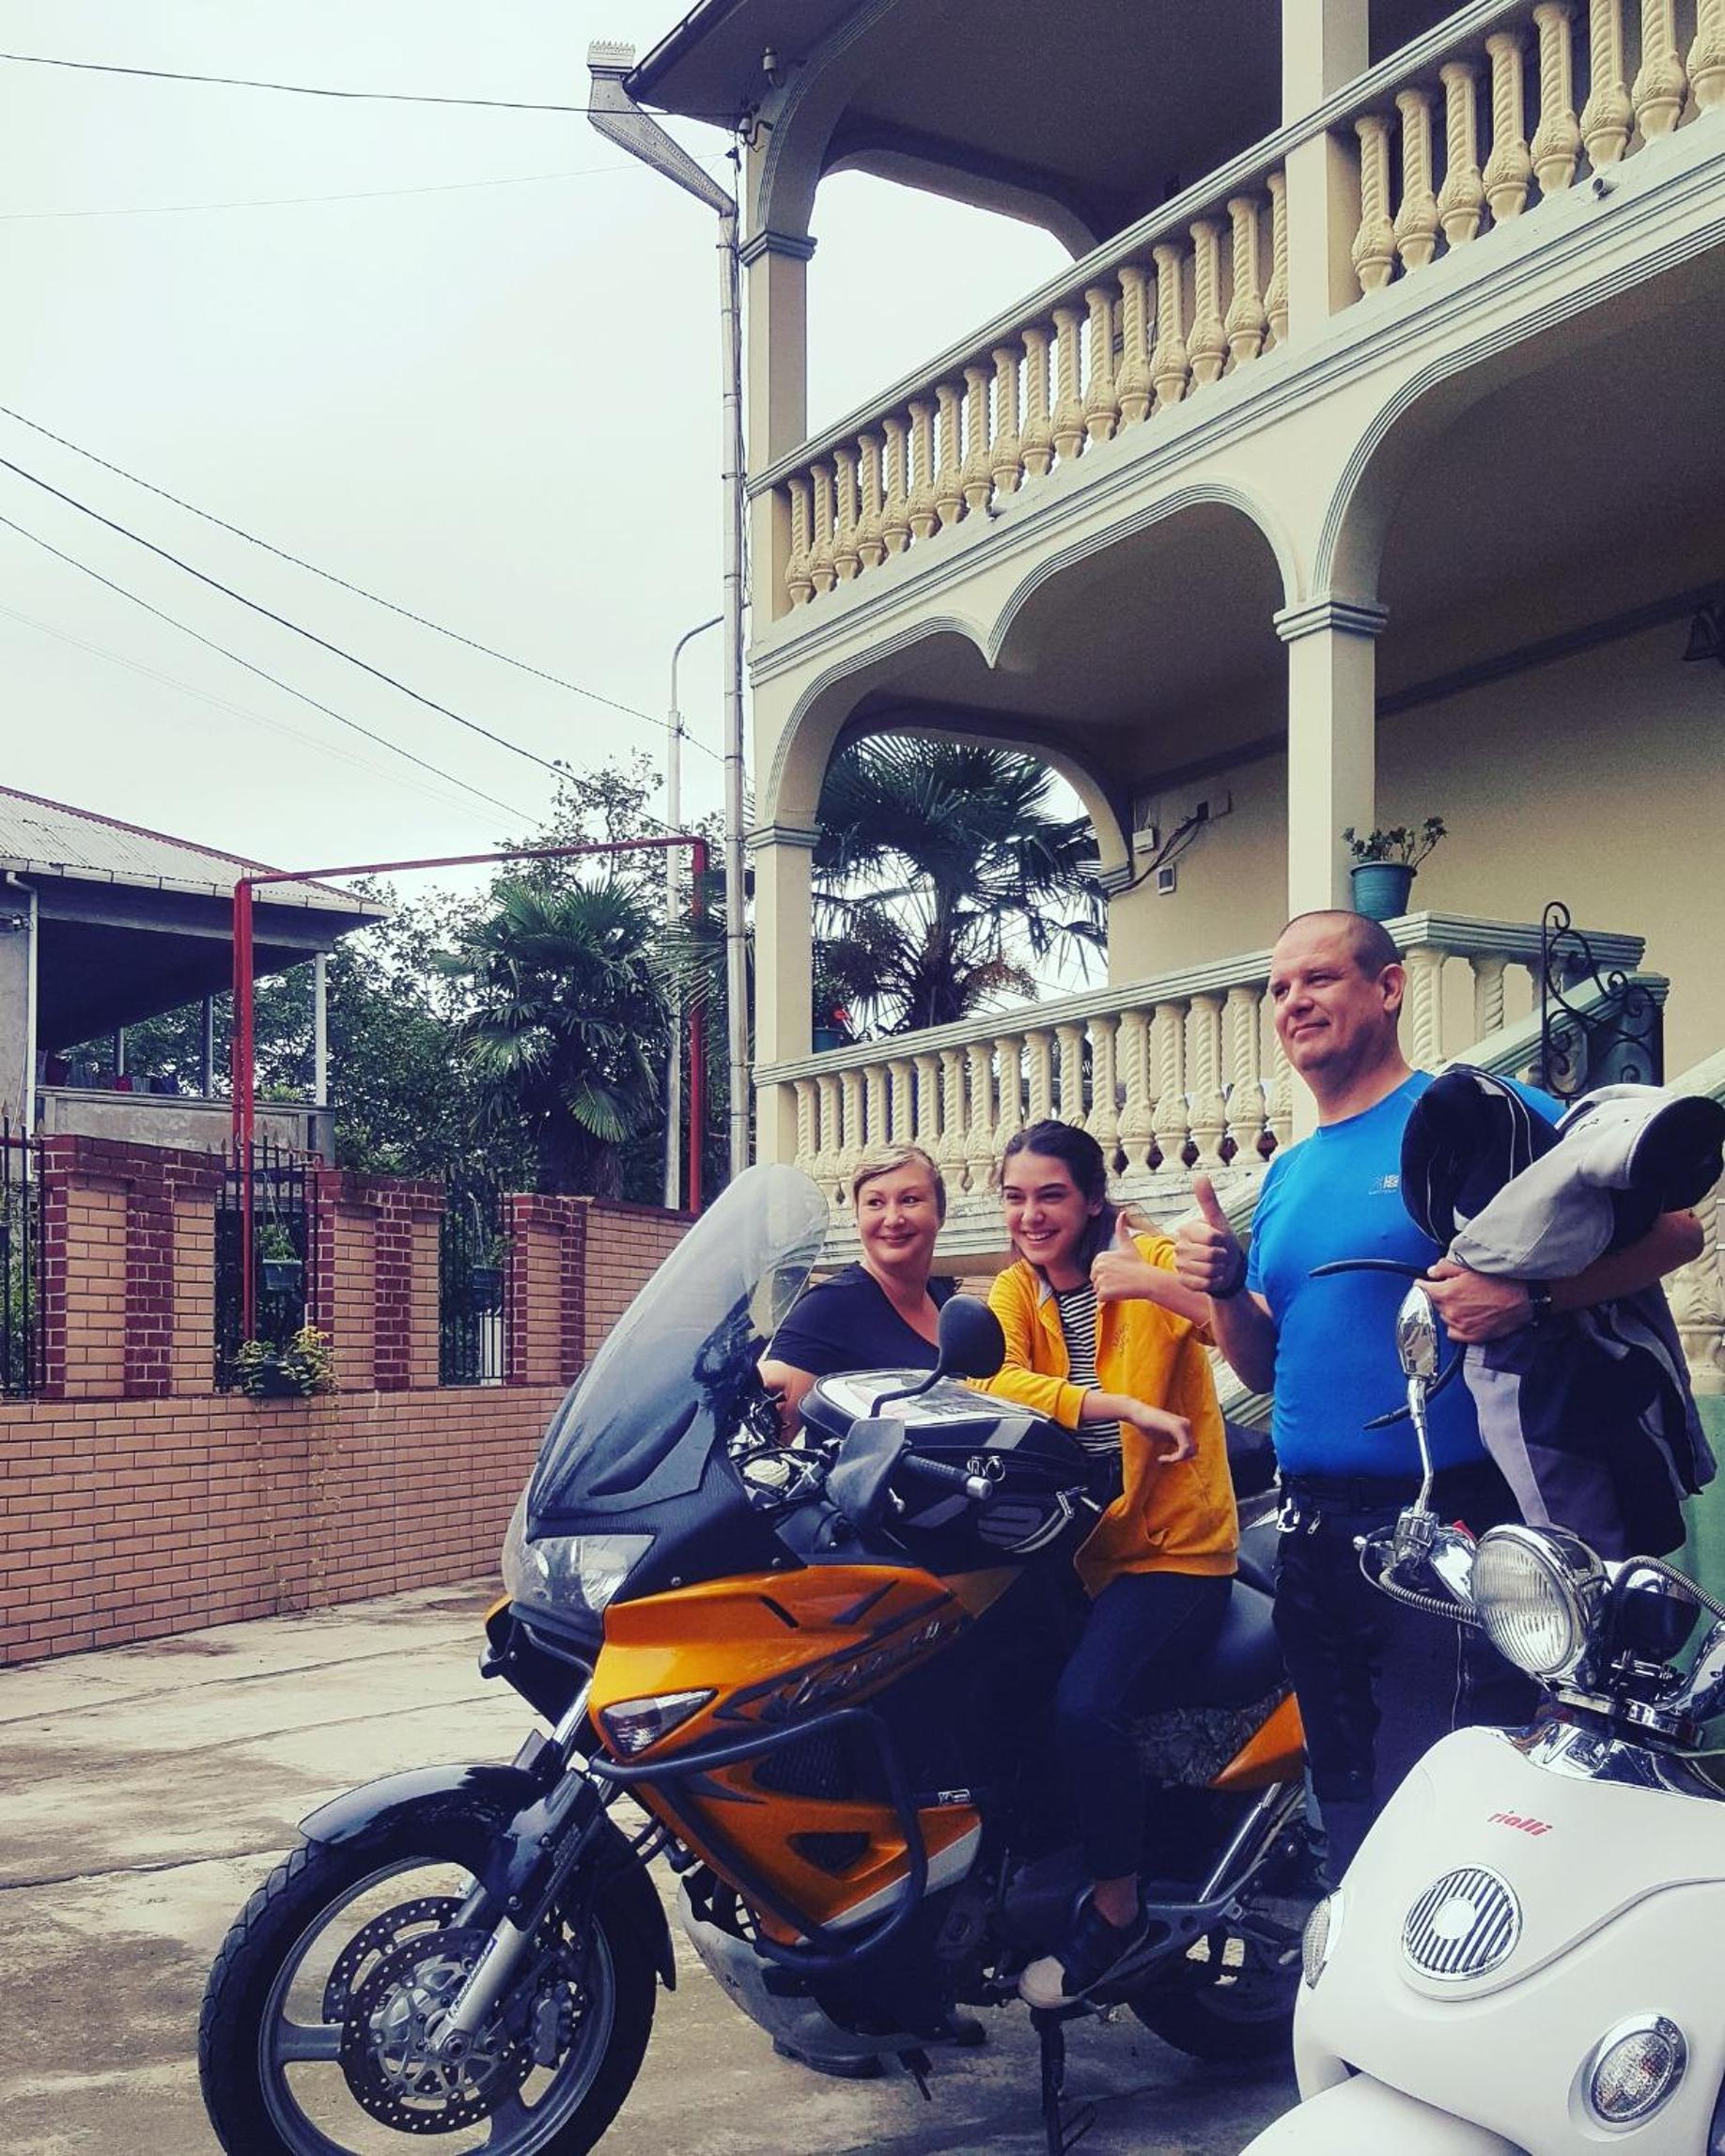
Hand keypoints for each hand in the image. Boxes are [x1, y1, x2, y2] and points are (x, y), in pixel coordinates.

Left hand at [1091, 1211, 1159, 1302]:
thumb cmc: (1138, 1264)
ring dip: (1108, 1291)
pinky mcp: (1103, 1292)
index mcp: (1099, 1257)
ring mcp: (1100, 1280)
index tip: (1120, 1271)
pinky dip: (1109, 1298)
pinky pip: (1101, 1299)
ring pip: (1098, 1290)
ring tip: (1121, 1285)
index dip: (1108, 1274)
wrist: (1147, 1280)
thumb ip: (1122, 1229)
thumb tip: (1123, 1212)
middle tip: (1121, 1279)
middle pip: (1095, 1280)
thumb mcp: (1128, 1245)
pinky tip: (1119, 1292)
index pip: (1096, 1271)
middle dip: (1106, 1282)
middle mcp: (1097, 1267)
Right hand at [1123, 1400, 1194, 1461]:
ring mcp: (1184, 1425)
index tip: (1165, 1458)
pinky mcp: (1177, 1428)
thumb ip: (1175, 1441)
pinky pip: (1184, 1449)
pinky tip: (1161, 1458)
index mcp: (1186, 1426)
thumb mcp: (1164, 1436)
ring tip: (1161, 1459)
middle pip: (1194, 1451)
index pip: (1193, 1448)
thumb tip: (1184, 1455)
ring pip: (1190, 1451)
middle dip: (1181, 1459)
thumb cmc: (1147, 1425)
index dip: (1181, 1457)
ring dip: (1176, 1459)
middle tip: (1164, 1459)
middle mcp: (1187, 1425)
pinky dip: (1174, 1458)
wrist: (1137, 1413)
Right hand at [1174, 1173, 1244, 1296]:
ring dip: (1219, 1271)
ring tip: (1217, 1266)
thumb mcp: (1219, 1221)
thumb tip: (1200, 1176)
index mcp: (1187, 1229)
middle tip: (1221, 1256)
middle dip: (1222, 1257)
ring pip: (1207, 1271)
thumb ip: (1208, 1200)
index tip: (1222, 1240)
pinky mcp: (1183, 1281)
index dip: (1223, 1241)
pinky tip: (1213, 1277)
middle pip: (1210, 1255)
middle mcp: (1179, 1246)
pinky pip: (1203, 1284)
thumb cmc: (1223, 1243)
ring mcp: (1179, 1265)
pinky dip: (1214, 1282)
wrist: (1225, 1269)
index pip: (1211, 1237)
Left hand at [1423, 1259, 1533, 1342]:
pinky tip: (1468, 1315)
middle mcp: (1449, 1312)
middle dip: (1441, 1295)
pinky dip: (1457, 1325)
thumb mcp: (1468, 1267)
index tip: (1425, 1282)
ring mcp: (1460, 1326)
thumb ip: (1444, 1268)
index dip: (1423, 1283)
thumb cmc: (1499, 1281)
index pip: (1421, 1289)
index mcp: (1445, 1293)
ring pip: (1444, 1317)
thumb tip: (1431, 1272)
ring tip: (1467, 1301)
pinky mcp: (1471, 1336)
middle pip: (1434, 1303)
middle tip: (1456, 1289)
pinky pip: (1454, 1332)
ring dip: (1450, 1310)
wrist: (1523, 1298)